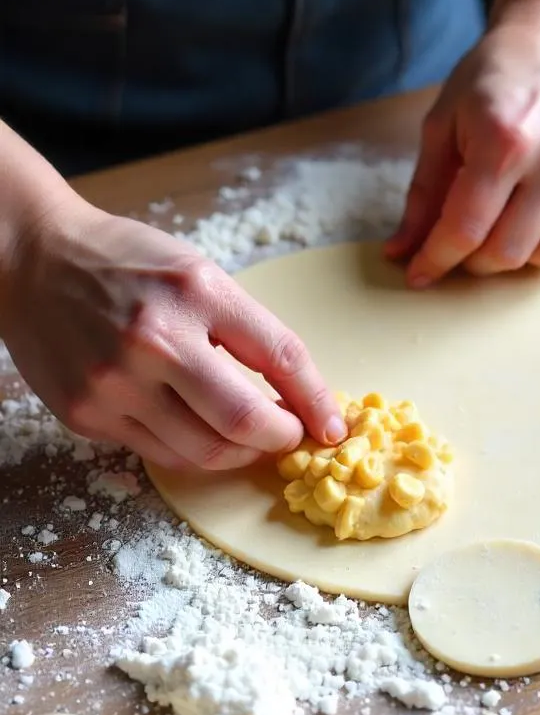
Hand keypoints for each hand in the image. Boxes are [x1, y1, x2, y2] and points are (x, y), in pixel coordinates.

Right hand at [0, 197, 345, 469]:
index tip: (331, 425)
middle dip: (281, 438)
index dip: (317, 401)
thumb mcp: (197, 273)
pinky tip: (198, 431)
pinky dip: (192, 451)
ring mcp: (115, 382)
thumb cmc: (125, 263)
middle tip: (289, 436)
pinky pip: (159, 454)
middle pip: (245, 422)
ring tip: (247, 438)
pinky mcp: (87, 414)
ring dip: (240, 453)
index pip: (281, 357)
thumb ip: (244, 330)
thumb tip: (297, 395)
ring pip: (204, 453)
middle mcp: (155, 339)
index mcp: (196, 292)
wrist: (32, 260)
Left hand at [386, 1, 539, 284]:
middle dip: (471, 263)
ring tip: (495, 231)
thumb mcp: (442, 124)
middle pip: (505, 253)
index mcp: (503, 143)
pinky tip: (529, 218)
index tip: (417, 275)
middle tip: (457, 244)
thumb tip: (400, 250)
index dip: (436, 260)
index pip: (465, 229)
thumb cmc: (491, 77)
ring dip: (512, 257)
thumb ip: (423, 193)